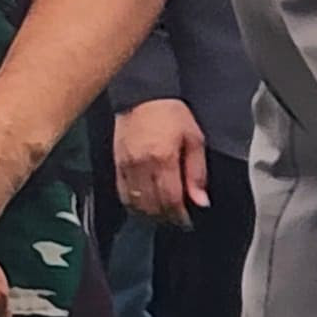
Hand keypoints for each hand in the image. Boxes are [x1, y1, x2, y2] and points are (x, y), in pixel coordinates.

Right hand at [111, 99, 206, 224]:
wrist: (143, 94)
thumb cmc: (172, 114)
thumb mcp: (194, 139)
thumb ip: (197, 172)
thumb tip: (200, 201)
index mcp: (163, 159)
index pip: (170, 200)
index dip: (179, 216)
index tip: (187, 221)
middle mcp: (142, 165)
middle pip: (152, 206)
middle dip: (166, 218)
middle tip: (176, 219)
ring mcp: (126, 165)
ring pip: (135, 203)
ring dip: (149, 215)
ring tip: (162, 215)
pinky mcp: (116, 163)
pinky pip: (122, 193)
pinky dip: (133, 204)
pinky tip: (143, 205)